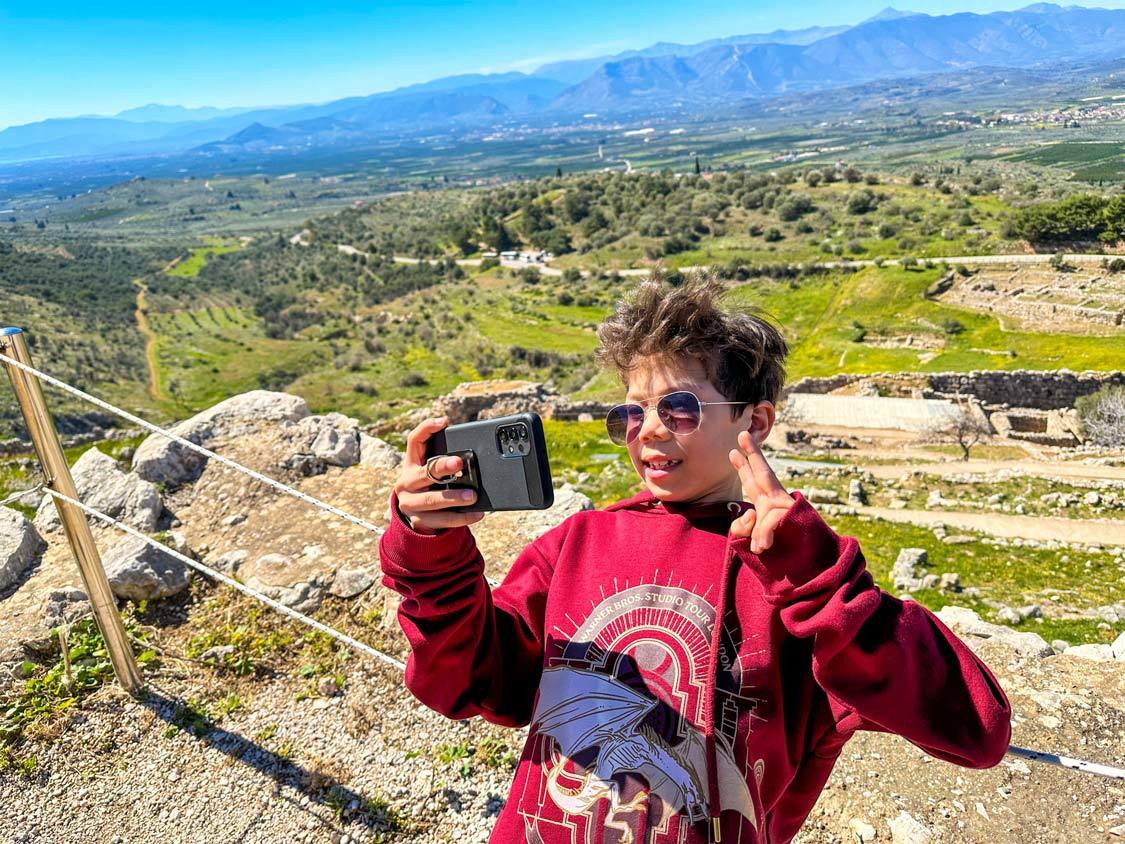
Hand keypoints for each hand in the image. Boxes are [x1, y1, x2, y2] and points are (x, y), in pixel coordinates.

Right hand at [393, 416, 484, 533]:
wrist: (416, 515)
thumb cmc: (429, 486)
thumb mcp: (431, 470)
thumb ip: (444, 459)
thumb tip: (472, 450)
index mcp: (411, 464)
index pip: (414, 441)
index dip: (426, 429)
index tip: (444, 421)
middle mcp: (406, 482)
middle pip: (422, 473)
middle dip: (441, 467)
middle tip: (458, 463)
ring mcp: (410, 503)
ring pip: (431, 500)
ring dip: (453, 497)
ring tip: (472, 496)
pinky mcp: (419, 521)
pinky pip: (442, 520)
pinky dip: (461, 517)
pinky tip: (477, 513)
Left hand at [727, 430, 794, 552]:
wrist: (808, 563)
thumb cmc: (780, 551)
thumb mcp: (751, 539)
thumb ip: (742, 527)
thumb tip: (750, 513)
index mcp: (767, 504)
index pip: (753, 482)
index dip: (744, 467)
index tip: (734, 450)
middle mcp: (778, 501)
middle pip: (764, 474)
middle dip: (752, 454)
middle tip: (742, 433)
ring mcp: (787, 508)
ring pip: (763, 506)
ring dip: (759, 530)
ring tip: (760, 547)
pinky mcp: (793, 517)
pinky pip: (769, 521)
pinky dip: (763, 535)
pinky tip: (763, 546)